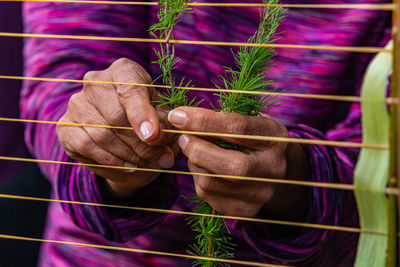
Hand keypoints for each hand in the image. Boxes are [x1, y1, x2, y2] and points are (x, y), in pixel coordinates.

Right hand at [57, 58, 175, 197]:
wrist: (126, 138)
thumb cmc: (149, 123)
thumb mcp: (163, 121)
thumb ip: (163, 128)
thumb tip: (156, 139)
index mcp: (123, 70)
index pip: (130, 88)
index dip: (142, 114)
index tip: (152, 136)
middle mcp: (95, 81)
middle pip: (116, 115)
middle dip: (140, 142)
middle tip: (157, 156)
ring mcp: (77, 103)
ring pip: (103, 133)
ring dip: (128, 154)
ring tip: (146, 162)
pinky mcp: (65, 126)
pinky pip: (85, 145)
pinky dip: (109, 159)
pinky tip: (126, 166)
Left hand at [168, 107, 308, 218]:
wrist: (278, 170)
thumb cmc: (254, 138)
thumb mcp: (248, 120)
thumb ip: (222, 118)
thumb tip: (183, 118)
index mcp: (273, 138)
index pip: (237, 128)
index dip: (203, 121)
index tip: (178, 116)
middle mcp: (272, 169)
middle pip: (230, 164)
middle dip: (196, 149)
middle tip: (183, 138)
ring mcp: (260, 194)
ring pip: (211, 182)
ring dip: (194, 164)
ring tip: (195, 151)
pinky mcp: (245, 210)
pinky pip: (208, 196)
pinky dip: (198, 178)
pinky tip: (204, 168)